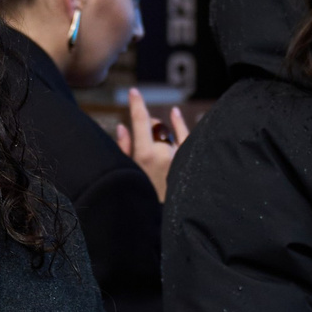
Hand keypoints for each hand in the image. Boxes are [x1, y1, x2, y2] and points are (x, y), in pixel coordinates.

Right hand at [113, 89, 187, 203]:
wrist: (168, 221)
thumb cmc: (143, 197)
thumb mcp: (128, 173)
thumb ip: (124, 149)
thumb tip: (122, 127)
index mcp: (146, 154)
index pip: (141, 120)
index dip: (137, 103)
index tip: (134, 91)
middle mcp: (165, 152)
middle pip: (155, 126)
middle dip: (147, 126)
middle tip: (142, 137)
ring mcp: (179, 156)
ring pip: (168, 132)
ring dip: (160, 131)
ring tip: (154, 134)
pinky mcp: (189, 161)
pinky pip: (187, 136)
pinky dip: (180, 124)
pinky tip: (175, 113)